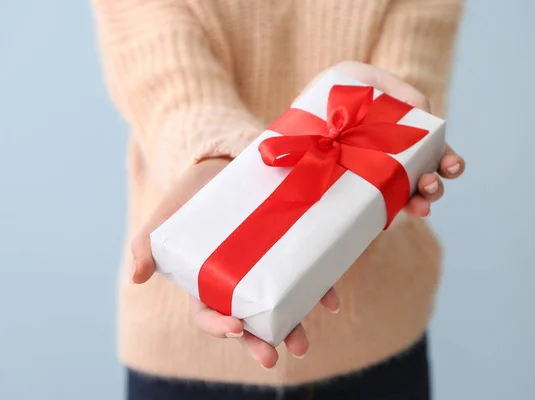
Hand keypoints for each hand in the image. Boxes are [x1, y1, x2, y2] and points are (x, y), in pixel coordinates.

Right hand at [130, 158, 339, 367]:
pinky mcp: (286, 251)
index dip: (219, 327)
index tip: (236, 329)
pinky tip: (330, 301)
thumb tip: (137, 277)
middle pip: (248, 321)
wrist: (221, 165)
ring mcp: (264, 269)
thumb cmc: (190, 195)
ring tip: (302, 344)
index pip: (209, 313)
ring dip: (292, 327)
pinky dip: (319, 290)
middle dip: (260, 342)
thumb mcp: (166, 215)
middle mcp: (237, 281)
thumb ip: (146, 242)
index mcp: (205, 280)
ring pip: (278, 306)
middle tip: (275, 357)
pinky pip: (305, 276)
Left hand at [305, 61, 465, 216]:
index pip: (432, 147)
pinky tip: (405, 212)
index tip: (447, 163)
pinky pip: (384, 206)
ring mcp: (378, 177)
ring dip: (422, 199)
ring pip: (409, 193)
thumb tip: (421, 109)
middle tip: (431, 183)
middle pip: (427, 173)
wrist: (292, 122)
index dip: (446, 155)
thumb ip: (391, 87)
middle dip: (436, 181)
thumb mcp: (358, 77)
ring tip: (422, 205)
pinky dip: (397, 209)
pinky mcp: (361, 195)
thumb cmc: (330, 93)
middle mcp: (395, 156)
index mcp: (402, 132)